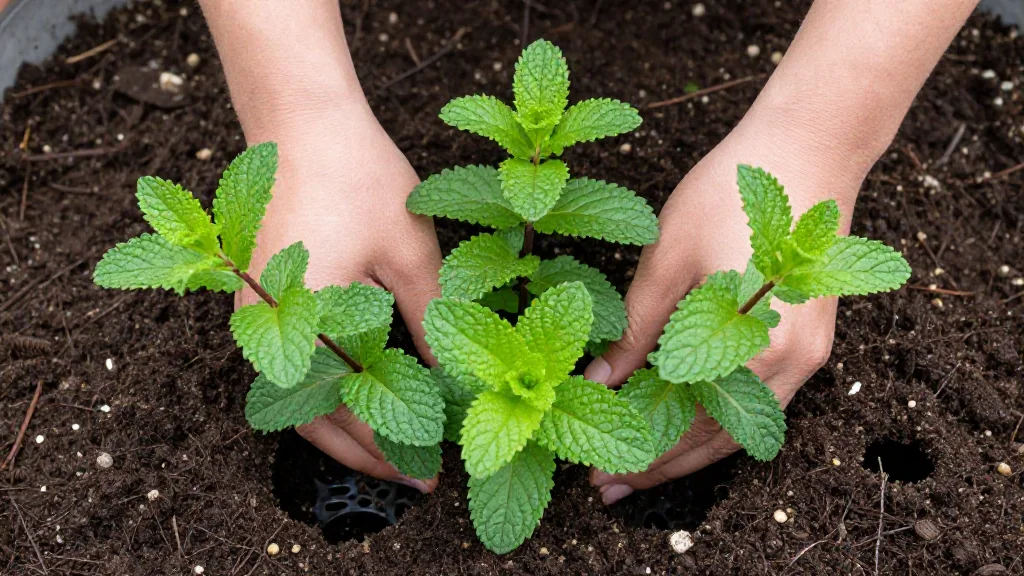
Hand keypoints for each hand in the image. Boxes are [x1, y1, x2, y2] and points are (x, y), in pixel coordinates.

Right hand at [237, 106, 441, 492]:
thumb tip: (456, 380)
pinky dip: (325, 388)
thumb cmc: (357, 174)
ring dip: (341, 425)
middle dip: (361, 453)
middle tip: (410, 474)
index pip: (343, 412)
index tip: (427, 473)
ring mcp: (256, 312)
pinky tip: (362, 390)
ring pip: (295, 395)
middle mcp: (266, 326)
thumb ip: (432, 320)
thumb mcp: (410, 250)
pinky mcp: (261, 296)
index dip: (387, 450)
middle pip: (308, 418)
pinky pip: (290, 363)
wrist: (301, 118)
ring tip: (391, 446)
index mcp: (302, 319)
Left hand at [585, 123, 866, 503]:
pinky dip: (719, 419)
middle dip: (661, 465)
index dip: (642, 455)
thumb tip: (598, 384)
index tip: (597, 478)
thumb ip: (635, 331)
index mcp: (755, 342)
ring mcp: (810, 353)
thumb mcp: (668, 259)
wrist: (809, 144)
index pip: (688, 425)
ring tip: (639, 465)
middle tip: (609, 486)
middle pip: (720, 438)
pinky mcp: (812, 339)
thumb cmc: (731, 191)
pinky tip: (682, 422)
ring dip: (690, 448)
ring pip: (743, 425)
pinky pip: (762, 400)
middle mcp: (793, 360)